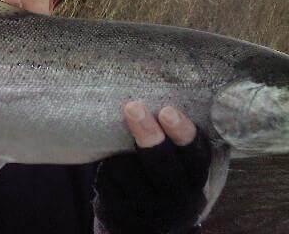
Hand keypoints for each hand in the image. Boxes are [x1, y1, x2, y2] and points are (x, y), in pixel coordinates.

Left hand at [94, 102, 211, 233]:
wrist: (141, 222)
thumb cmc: (159, 177)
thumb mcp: (177, 164)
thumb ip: (174, 139)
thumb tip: (159, 85)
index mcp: (196, 180)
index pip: (197, 156)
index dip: (183, 134)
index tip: (168, 111)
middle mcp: (178, 199)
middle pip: (163, 167)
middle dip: (149, 136)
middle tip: (133, 107)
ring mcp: (149, 210)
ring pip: (128, 169)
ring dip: (120, 151)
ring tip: (121, 139)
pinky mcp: (122, 212)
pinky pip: (109, 179)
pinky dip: (108, 166)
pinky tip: (112, 164)